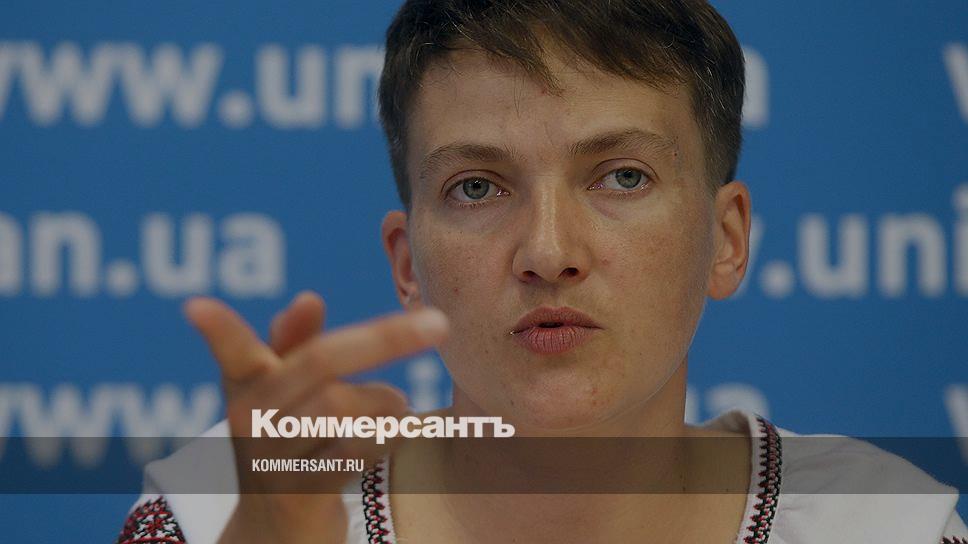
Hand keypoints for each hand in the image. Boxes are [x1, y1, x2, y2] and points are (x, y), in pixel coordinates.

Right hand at [184, 291, 447, 543]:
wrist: (279, 533)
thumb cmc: (289, 447)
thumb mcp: (285, 395)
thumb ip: (294, 345)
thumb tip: (308, 298)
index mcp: (247, 387)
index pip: (233, 351)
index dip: (218, 330)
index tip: (195, 306)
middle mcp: (251, 420)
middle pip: (321, 361)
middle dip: (385, 337)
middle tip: (440, 324)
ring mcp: (271, 460)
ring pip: (344, 405)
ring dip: (387, 402)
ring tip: (396, 408)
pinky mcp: (299, 494)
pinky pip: (355, 451)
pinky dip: (387, 436)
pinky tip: (395, 434)